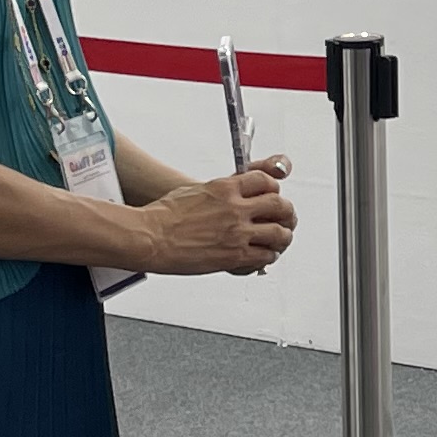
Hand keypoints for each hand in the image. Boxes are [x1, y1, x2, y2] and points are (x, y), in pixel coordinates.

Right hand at [139, 159, 296, 276]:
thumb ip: (219, 190)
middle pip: (279, 205)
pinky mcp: (234, 255)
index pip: (265, 181)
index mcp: (225, 188)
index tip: (273, 194)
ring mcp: (237, 232)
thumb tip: (230, 192)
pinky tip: (266, 256)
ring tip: (281, 239)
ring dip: (283, 236)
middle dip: (286, 211)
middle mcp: (235, 208)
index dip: (273, 188)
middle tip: (286, 217)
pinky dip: (269, 256)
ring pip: (278, 233)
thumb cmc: (164, 216)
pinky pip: (264, 256)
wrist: (150, 237)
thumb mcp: (195, 190)